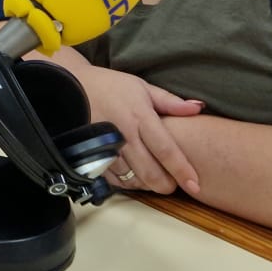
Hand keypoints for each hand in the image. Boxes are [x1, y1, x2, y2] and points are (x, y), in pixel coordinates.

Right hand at [53, 55, 204, 195]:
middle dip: (166, 185)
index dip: (182, 170)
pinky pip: (113, 179)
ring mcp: (105, 147)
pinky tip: (133, 177)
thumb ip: (170, 102)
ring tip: (153, 178)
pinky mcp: (91, 156)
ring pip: (131, 179)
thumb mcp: (142, 87)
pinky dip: (127, 183)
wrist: (72, 85)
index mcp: (140, 116)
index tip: (195, 185)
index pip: (166, 149)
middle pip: (150, 172)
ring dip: (146, 184)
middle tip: (173, 184)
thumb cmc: (111, 86)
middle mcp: (123, 134)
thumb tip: (198, 107)